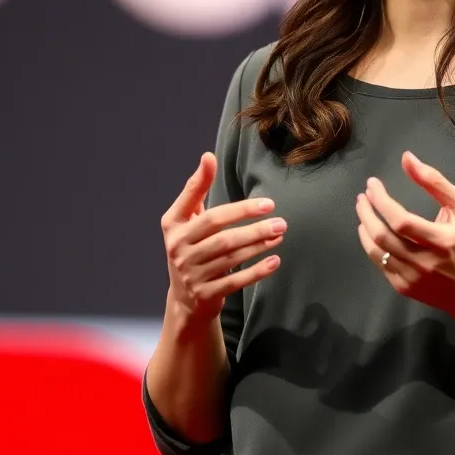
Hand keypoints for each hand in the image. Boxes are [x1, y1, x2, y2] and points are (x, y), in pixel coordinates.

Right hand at [161, 152, 284, 324]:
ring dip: (258, 245)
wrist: (184, 298)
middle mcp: (178, 250)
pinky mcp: (205, 294)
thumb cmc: (191, 245)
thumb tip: (208, 156)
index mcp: (174, 226)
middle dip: (253, 226)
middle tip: (280, 220)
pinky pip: (235, 281)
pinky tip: (275, 260)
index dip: (235, 205)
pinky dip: (256, 271)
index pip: (204, 210)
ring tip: (279, 234)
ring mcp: (191, 274)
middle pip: (221, 235)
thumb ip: (197, 188)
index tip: (266, 201)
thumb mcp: (186, 218)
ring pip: (231, 258)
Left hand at [355, 150, 454, 321]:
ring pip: (376, 251)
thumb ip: (434, 181)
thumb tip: (407, 158)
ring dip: (364, 227)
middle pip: (382, 236)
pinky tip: (370, 232)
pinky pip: (379, 264)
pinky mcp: (403, 288)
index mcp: (441, 240)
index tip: (372, 184)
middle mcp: (424, 261)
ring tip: (363, 211)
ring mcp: (412, 277)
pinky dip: (370, 246)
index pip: (401, 220)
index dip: (382, 201)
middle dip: (366, 212)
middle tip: (362, 197)